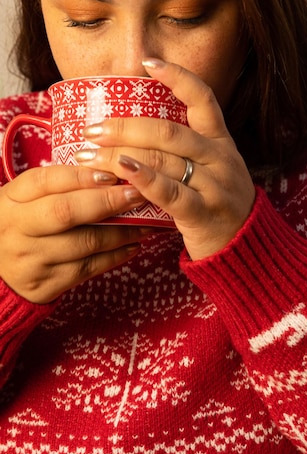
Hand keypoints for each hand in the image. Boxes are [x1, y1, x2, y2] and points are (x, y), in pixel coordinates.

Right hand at [0, 165, 148, 302]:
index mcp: (10, 200)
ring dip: (122, 231)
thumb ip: (55, 186)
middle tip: (138, 194)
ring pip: (85, 242)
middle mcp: (17, 229)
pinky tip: (134, 245)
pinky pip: (89, 269)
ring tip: (146, 222)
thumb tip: (106, 168)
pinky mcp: (46, 285)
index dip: (81, 176)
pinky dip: (115, 256)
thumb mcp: (22, 202)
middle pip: (66, 211)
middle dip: (108, 201)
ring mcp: (32, 259)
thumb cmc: (19, 228)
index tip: (111, 173)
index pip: (44, 181)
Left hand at [75, 59, 255, 259]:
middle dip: (125, 127)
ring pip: (163, 160)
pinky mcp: (205, 213)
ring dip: (120, 155)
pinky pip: (171, 192)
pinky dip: (143, 179)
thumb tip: (133, 135)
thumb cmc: (217, 206)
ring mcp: (215, 186)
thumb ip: (184, 152)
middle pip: (168, 131)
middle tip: (92, 129)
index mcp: (221, 142)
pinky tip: (121, 172)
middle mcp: (220, 159)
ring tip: (89, 156)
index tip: (148, 63)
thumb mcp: (212, 171)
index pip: (203, 99)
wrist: (245, 249)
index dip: (177, 77)